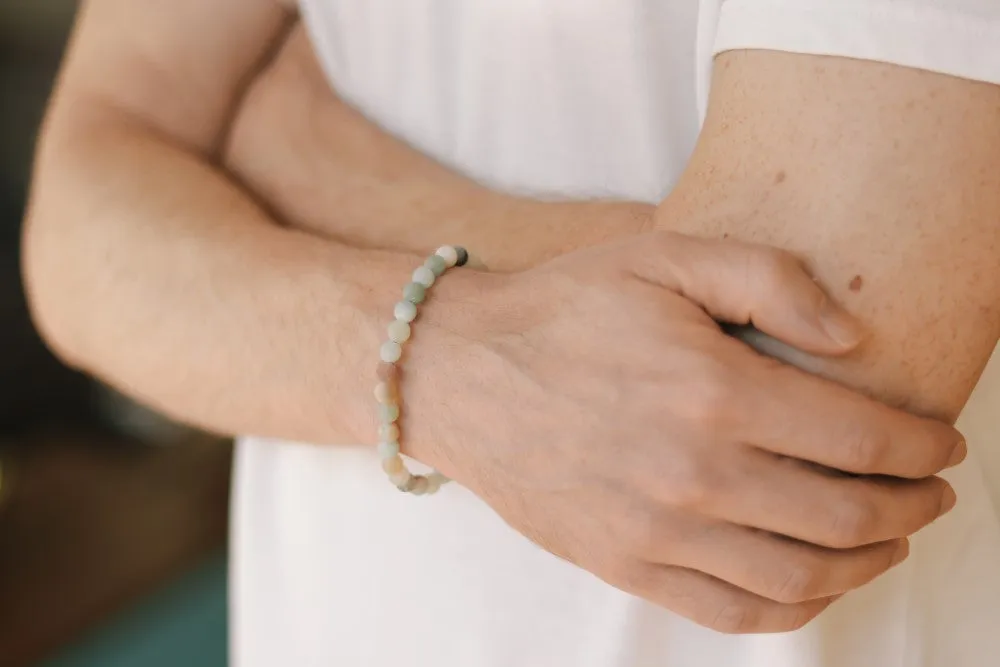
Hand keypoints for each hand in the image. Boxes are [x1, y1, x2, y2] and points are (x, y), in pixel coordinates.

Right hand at [407, 231, 964, 633]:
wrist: (460, 371)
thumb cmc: (562, 310)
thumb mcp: (662, 256)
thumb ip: (769, 280)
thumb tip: (855, 337)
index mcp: (713, 392)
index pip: (862, 439)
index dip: (924, 448)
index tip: (945, 445)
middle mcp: (692, 473)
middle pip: (846, 515)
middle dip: (913, 506)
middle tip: (933, 492)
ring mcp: (656, 531)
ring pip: (801, 576)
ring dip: (868, 562)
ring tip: (889, 537)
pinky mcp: (623, 564)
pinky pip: (732, 612)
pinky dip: (794, 608)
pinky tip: (815, 583)